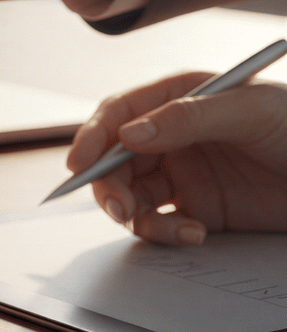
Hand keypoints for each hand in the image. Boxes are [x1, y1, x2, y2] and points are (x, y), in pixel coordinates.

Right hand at [67, 71, 286, 244]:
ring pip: (130, 193)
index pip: (119, 112)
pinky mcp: (197, 209)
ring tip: (146, 224)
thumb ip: (188, 118)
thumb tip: (130, 133)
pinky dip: (165, 233)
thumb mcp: (250, 111)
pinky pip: (160, 223)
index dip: (93, 136)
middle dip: (107, 183)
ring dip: (130, 212)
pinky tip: (193, 233)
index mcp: (178, 98)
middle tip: (116, 206)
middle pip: (114, 158)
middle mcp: (171, 135)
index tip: (80, 162)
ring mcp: (182, 173)